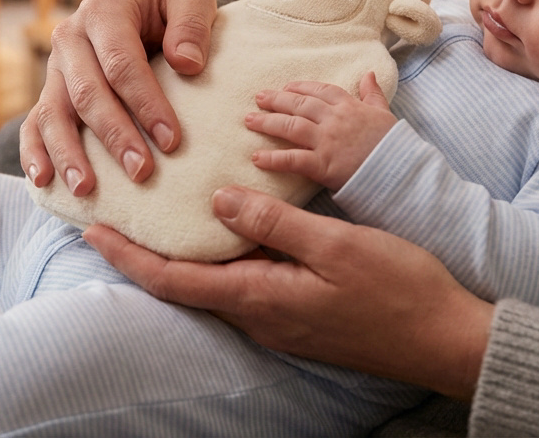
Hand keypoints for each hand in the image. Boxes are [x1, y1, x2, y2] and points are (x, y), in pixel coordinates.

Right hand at [20, 0, 217, 195]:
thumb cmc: (169, 3)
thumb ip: (192, 24)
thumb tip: (186, 64)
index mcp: (104, 11)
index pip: (121, 63)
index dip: (145, 103)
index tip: (172, 141)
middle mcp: (71, 38)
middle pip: (87, 92)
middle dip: (113, 135)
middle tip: (141, 172)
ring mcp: (56, 67)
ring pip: (54, 112)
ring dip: (69, 153)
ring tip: (86, 188)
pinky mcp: (51, 90)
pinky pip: (34, 122)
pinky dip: (34, 152)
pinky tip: (44, 181)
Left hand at [83, 186, 494, 400]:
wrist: (446, 339)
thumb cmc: (399, 289)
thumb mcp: (336, 245)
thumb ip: (273, 223)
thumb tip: (218, 199)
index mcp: (261, 299)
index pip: (173, 281)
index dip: (129, 256)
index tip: (92, 231)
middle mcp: (261, 315)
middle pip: (184, 286)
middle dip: (143, 255)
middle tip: (114, 217)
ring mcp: (280, 318)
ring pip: (212, 284)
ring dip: (179, 256)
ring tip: (156, 218)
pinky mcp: (298, 313)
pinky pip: (242, 283)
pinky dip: (218, 258)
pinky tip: (222, 230)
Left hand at [246, 72, 395, 190]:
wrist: (403, 171)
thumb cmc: (395, 145)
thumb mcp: (385, 113)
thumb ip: (373, 94)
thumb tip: (369, 74)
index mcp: (350, 106)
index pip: (320, 91)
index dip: (301, 88)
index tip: (286, 87)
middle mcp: (335, 119)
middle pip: (300, 104)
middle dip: (276, 100)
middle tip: (258, 98)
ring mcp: (328, 141)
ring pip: (291, 126)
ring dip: (267, 123)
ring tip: (249, 121)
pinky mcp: (323, 164)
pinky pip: (293, 159)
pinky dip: (273, 158)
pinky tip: (256, 158)